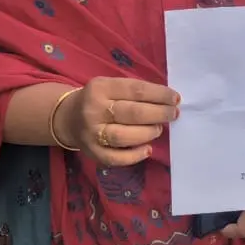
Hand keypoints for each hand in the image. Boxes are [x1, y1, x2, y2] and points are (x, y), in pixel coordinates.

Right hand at [57, 77, 179, 166]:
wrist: (68, 118)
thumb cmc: (100, 99)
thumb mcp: (111, 86)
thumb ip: (135, 91)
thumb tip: (168, 100)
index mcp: (100, 88)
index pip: (136, 90)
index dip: (159, 95)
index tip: (176, 98)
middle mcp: (93, 110)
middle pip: (133, 113)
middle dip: (159, 114)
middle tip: (173, 114)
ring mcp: (91, 133)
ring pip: (125, 136)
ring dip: (148, 133)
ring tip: (158, 129)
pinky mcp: (92, 153)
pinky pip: (116, 158)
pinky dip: (135, 156)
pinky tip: (147, 149)